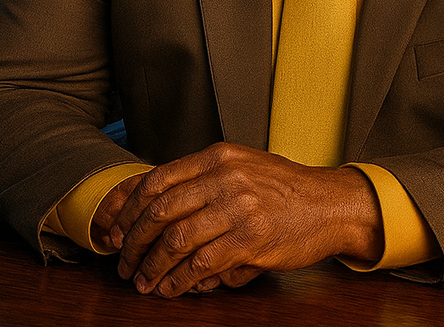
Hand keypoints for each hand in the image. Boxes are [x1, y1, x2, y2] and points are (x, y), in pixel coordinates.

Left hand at [102, 142, 384, 296]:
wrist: (331, 204)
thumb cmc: (284, 189)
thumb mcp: (242, 167)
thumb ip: (201, 181)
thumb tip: (150, 210)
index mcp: (218, 156)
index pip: (156, 180)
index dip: (125, 209)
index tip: (112, 230)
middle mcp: (225, 177)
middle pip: (159, 212)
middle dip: (133, 242)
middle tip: (123, 262)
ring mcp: (239, 208)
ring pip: (175, 241)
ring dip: (152, 266)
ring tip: (143, 281)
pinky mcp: (251, 240)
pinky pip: (201, 264)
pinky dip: (179, 280)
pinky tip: (171, 287)